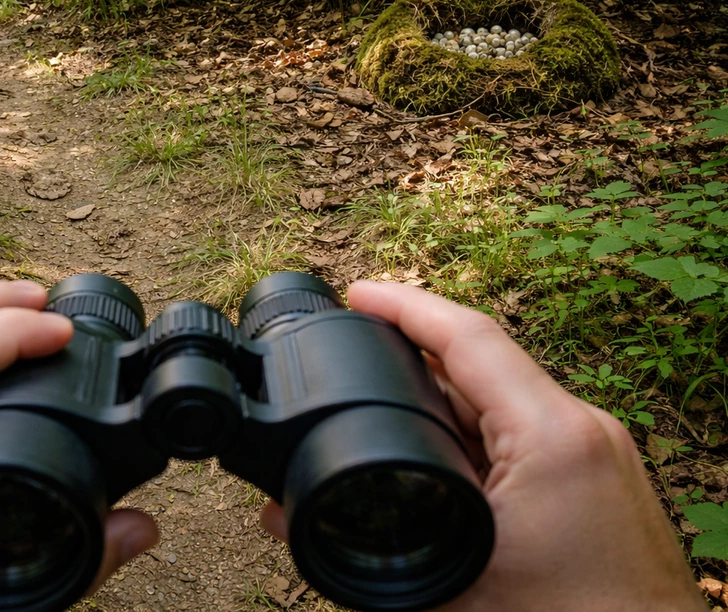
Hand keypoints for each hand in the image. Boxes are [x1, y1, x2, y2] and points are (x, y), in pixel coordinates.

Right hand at [261, 281, 705, 611]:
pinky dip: (472, 426)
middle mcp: (581, 429)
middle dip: (412, 354)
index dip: (403, 305)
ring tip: (385, 407)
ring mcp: (595, 449)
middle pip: (480, 363)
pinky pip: (521, 426)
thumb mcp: (449, 590)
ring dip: (442, 394)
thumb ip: (359, 552)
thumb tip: (280, 517)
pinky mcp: (595, 474)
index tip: (355, 293)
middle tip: (353, 353)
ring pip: (500, 396)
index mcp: (552, 438)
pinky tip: (436, 446)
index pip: (467, 337)